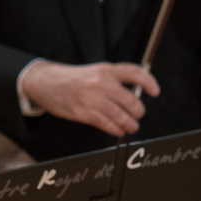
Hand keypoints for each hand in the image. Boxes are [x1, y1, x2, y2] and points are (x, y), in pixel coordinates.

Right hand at [19, 60, 162, 137]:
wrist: (45, 82)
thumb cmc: (71, 79)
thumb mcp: (94, 71)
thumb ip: (113, 80)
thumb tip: (133, 95)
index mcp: (105, 70)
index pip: (135, 73)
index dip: (149, 82)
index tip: (155, 91)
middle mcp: (101, 83)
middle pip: (130, 101)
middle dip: (138, 112)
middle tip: (138, 115)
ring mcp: (92, 99)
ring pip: (120, 116)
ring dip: (130, 124)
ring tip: (131, 127)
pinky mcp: (83, 113)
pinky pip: (106, 124)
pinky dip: (116, 129)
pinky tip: (118, 130)